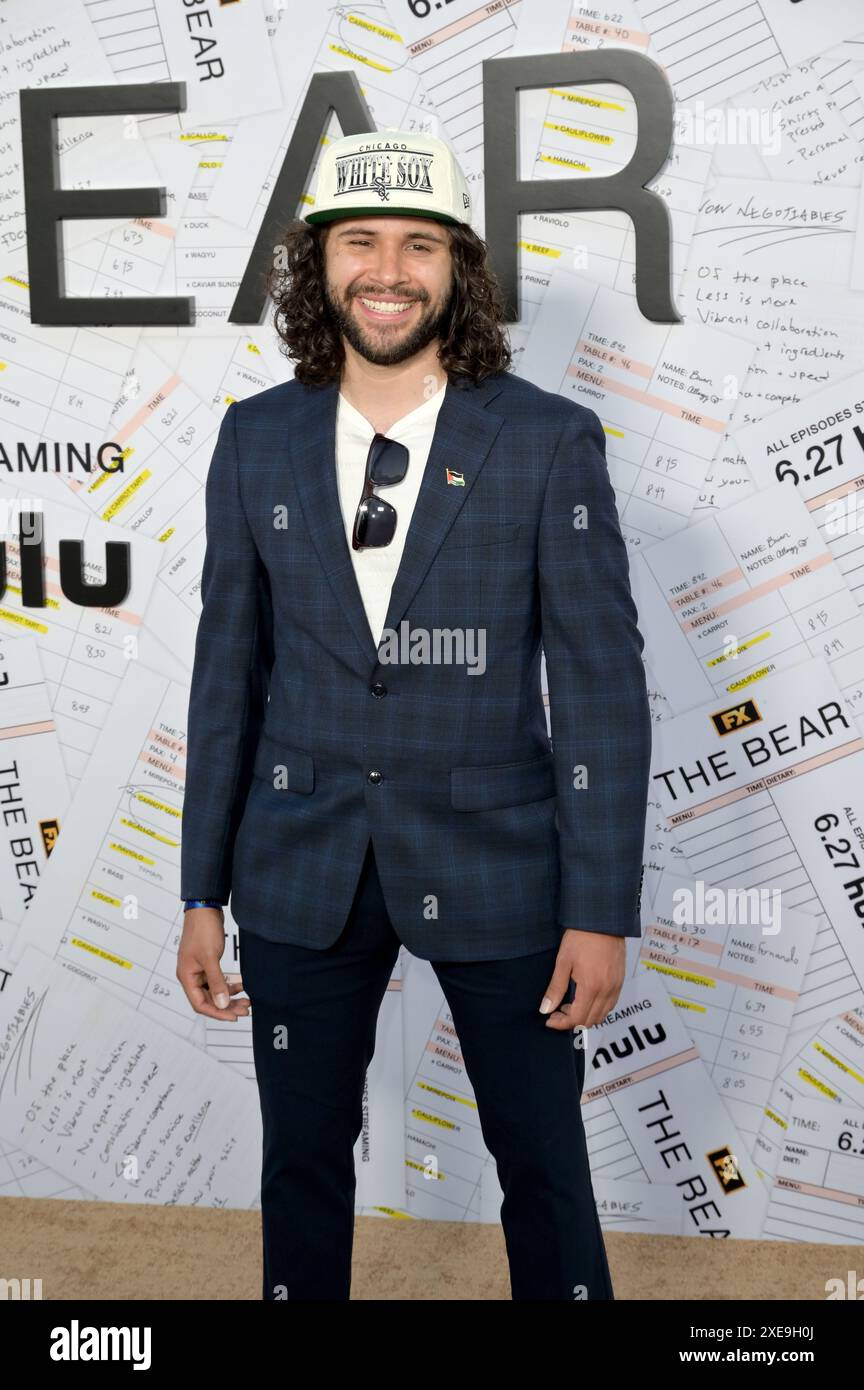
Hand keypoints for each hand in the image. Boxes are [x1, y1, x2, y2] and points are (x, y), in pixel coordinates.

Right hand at [176, 906, 250, 1021]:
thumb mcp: (210, 958)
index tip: (234, 1017)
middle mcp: (191, 975)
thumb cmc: (202, 930)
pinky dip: (229, 984)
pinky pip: (218, 980)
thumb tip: (222, 1004)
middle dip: (227, 1006)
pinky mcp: (208, 963)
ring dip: (230, 996)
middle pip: (209, 999)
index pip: (200, 1004)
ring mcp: (199, 969)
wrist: (205, 909)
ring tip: (247, 1001)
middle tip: (245, 1009)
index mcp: (187, 977)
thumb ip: (216, 982)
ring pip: (215, 991)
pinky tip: (242, 986)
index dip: (217, 1013)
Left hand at [539, 928, 625, 1030]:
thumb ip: (555, 988)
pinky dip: (597, 1008)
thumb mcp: (563, 962)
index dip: (561, 1023)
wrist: (602, 920)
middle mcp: (607, 990)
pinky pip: (610, 1004)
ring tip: (569, 1004)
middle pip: (590, 1021)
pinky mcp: (620, 981)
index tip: (549, 1019)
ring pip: (602, 1015)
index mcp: (591, 987)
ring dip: (585, 1016)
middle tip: (557, 1011)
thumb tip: (546, 1008)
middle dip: (571, 1022)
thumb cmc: (582, 937)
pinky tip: (584, 997)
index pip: (577, 1019)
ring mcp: (616, 987)